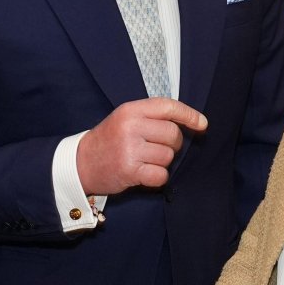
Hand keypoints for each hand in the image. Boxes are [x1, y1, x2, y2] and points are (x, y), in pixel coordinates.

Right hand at [76, 99, 207, 196]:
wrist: (81, 163)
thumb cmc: (109, 140)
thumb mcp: (125, 118)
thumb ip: (151, 116)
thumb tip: (190, 122)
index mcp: (130, 110)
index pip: (168, 107)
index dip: (189, 115)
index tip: (202, 124)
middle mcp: (130, 127)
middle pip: (173, 134)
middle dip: (172, 145)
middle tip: (156, 148)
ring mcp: (129, 149)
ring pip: (168, 156)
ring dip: (162, 162)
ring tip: (144, 160)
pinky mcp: (129, 170)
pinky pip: (161, 175)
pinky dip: (157, 177)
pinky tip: (144, 173)